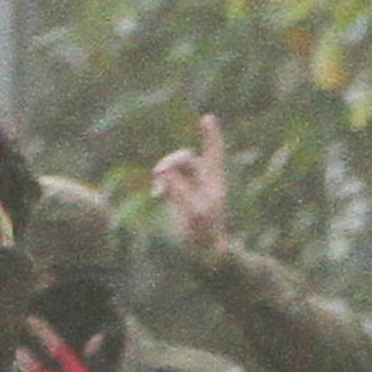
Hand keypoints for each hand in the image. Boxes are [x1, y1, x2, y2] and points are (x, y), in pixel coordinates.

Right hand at [150, 115, 230, 256]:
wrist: (205, 253)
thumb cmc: (205, 235)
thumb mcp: (194, 214)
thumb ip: (179, 193)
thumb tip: (164, 175)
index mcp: (214, 182)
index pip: (213, 154)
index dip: (211, 136)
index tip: (208, 118)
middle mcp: (204, 181)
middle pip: (186, 157)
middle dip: (172, 161)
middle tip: (159, 173)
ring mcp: (192, 187)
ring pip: (175, 167)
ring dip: (165, 171)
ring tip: (158, 188)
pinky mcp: (180, 196)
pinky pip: (168, 180)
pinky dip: (162, 183)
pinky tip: (157, 194)